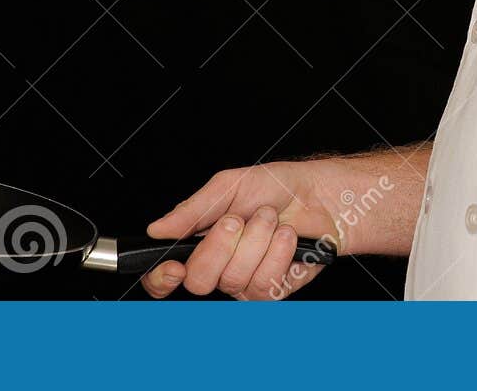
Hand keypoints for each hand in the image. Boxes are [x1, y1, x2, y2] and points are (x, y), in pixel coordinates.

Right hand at [138, 159, 345, 300]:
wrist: (318, 194)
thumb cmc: (275, 188)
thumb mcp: (228, 186)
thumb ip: (193, 210)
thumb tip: (158, 228)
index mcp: (199, 243)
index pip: (164, 277)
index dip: (161, 279)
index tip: (174, 266)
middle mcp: (219, 268)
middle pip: (198, 281)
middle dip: (219, 246)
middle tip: (236, 220)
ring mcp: (245, 282)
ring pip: (234, 279)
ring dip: (256, 240)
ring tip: (269, 218)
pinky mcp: (272, 290)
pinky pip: (265, 283)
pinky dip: (277, 251)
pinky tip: (285, 236)